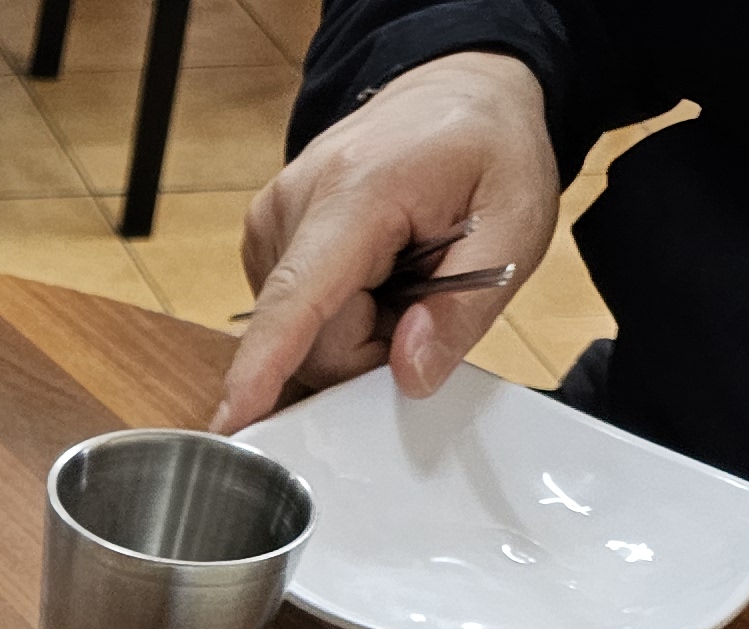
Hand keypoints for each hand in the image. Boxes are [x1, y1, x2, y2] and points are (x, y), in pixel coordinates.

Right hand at [211, 53, 559, 434]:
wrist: (453, 90)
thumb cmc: (486, 149)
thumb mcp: (516, 222)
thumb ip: (465, 306)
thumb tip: (409, 372)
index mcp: (358, 193)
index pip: (300, 296)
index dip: (266, 365)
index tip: (232, 417)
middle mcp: (294, 203)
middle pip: (310, 338)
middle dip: (370, 346)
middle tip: (424, 298)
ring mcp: (272, 219)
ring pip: (301, 334)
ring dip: (357, 328)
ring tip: (400, 272)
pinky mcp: (267, 237)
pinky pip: (295, 315)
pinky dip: (339, 312)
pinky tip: (372, 270)